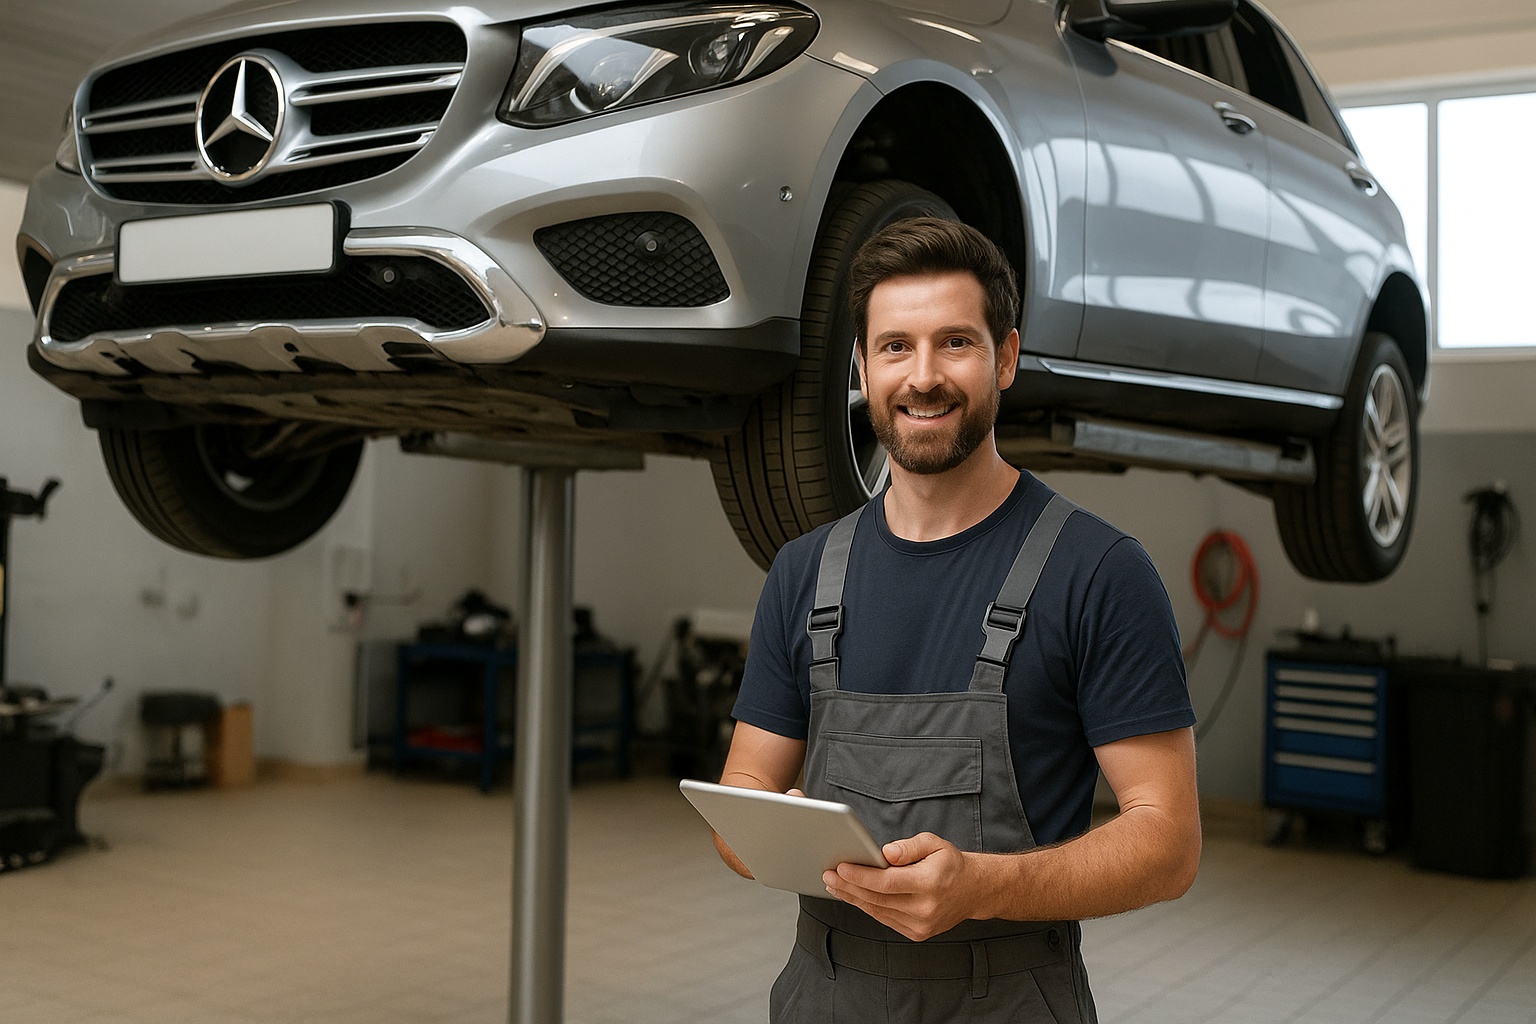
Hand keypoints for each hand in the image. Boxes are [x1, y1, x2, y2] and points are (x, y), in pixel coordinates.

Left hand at [822, 832, 977, 941]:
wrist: (973, 891)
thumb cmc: (950, 864)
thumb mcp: (934, 844)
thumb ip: (909, 847)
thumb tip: (885, 853)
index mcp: (929, 884)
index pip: (886, 882)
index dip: (860, 876)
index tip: (839, 867)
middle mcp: (924, 908)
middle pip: (877, 898)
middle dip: (848, 886)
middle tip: (828, 874)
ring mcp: (920, 925)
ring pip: (877, 911)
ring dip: (853, 898)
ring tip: (834, 884)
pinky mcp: (916, 933)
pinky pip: (884, 918)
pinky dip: (867, 906)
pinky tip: (853, 895)